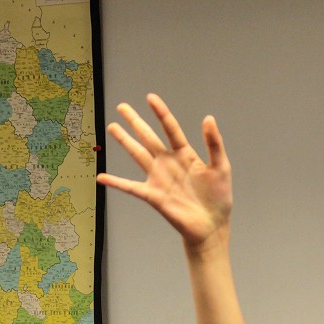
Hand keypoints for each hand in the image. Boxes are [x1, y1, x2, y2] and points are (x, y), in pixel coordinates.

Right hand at [97, 94, 231, 254]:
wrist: (211, 225)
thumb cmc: (219, 197)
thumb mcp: (221, 167)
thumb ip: (214, 143)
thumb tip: (208, 118)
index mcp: (185, 154)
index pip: (170, 128)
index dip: (160, 113)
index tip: (150, 98)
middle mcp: (169, 162)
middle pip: (148, 137)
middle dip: (135, 121)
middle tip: (122, 107)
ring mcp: (159, 178)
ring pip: (138, 155)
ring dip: (125, 141)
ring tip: (112, 127)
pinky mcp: (153, 196)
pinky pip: (130, 187)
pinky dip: (116, 183)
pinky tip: (101, 177)